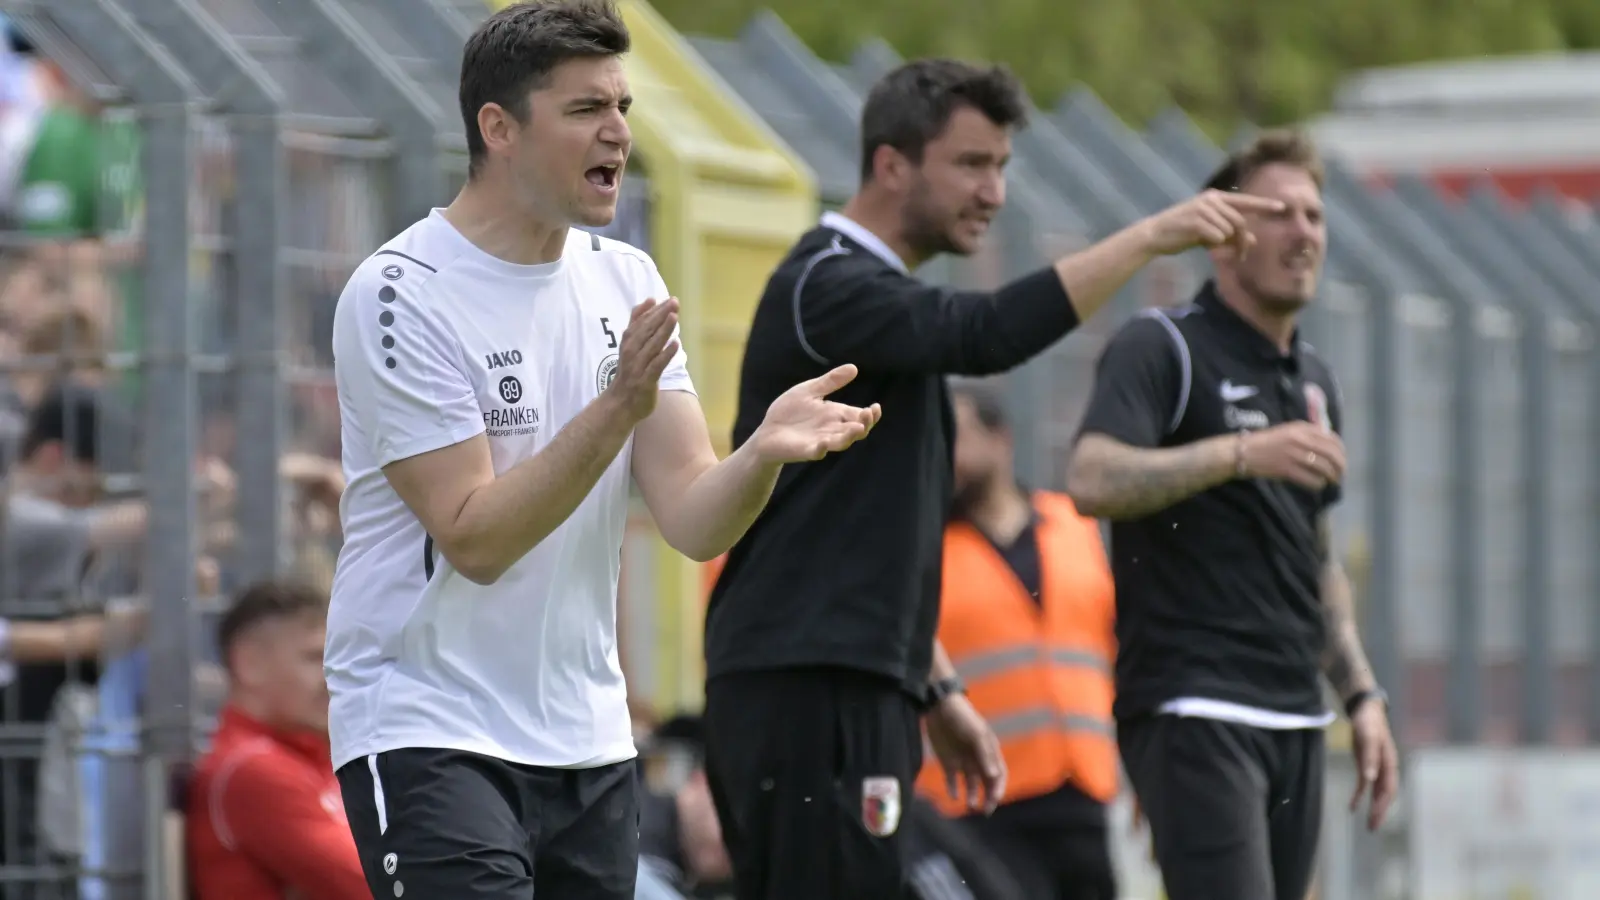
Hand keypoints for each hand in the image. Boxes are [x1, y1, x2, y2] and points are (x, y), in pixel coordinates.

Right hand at [608, 297, 680, 421]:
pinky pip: (656, 366)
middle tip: (674, 303)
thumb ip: (638, 322)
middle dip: (660, 316)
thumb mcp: (631, 344)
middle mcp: (631, 352)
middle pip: (646, 331)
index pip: (641, 322)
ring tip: (674, 317)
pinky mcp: (645, 381)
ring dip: (663, 331)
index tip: (668, 299)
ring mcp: (638, 367)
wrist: (620, 403)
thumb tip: (650, 300)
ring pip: (651, 346)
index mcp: (628, 341)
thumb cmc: (630, 370)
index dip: (654, 310)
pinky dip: (665, 355)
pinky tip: (675, 344)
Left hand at [749, 364, 881, 462]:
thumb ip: (830, 382)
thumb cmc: (789, 411)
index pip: (859, 416)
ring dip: (850, 436)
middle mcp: (832, 430)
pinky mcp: (805, 450)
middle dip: (865, 424)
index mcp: (835, 415)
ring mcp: (820, 441)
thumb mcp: (810, 390)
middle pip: (856, 430)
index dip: (871, 415)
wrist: (767, 431)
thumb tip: (854, 368)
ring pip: (841, 442)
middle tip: (869, 414)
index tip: (875, 407)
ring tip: (858, 428)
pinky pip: (817, 452)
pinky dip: (821, 448)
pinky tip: (824, 442)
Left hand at [925, 693, 1006, 813]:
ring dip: (972, 796)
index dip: (999, 788)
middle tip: (985, 811)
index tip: (995, 799)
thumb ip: (985, 756)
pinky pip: (952, 782)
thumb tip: (994, 777)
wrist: (938, 707)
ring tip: (970, 805)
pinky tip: (954, 796)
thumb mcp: (976, 735)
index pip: (999, 774)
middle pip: (986, 783)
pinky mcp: (947, 763)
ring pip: (970, 785)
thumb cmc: (962, 718)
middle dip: (988, 798)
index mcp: (989, 752)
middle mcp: (977, 759)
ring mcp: (962, 761)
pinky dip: (953, 790)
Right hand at [1143, 189, 1285, 256]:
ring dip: (1224, 244)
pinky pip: (1217, 237)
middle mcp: (1211, 200)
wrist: (1155, 235)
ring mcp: (1203, 208)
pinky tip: (1200, 244)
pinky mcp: (1196, 221)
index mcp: (1215, 198)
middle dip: (1242, 241)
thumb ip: (1230, 233)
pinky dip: (1212, 245)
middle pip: (1240, 222)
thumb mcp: (1209, 232)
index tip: (1282, 207)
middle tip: (1240, 257)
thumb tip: (1254, 240)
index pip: (1245, 201)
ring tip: (1212, 249)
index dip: (1264, 204)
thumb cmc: (1182, 233)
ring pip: (1229, 231)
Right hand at [1238, 421, 1345, 490]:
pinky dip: (1318, 484)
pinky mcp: (1287, 470)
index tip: (1342, 458)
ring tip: (1331, 481)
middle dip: (1340, 466)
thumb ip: (1307, 435)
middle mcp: (1300, 439)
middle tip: (1341, 474)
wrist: (1244, 452)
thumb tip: (1328, 446)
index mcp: (1302, 428)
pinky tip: (1317, 485)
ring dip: (1331, 476)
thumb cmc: (1266, 442)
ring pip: (1324, 467)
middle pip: (1331, 454)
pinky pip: (1311, 479)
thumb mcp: (1288, 431)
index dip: (1341, 450)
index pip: (1331, 438)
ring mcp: (1294, 455)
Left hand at [1349, 699, 1399, 830]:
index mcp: (1390, 763)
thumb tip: (1370, 780)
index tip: (1374, 816)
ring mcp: (1377, 767)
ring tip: (1369, 825)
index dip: (1382, 804)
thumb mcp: (1367, 737)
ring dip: (1373, 808)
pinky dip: (1360, 796)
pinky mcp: (1367, 765)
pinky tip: (1353, 806)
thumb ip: (1369, 758)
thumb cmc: (1368, 722)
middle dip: (1379, 811)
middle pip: (1384, 794)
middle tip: (1372, 828)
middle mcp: (1386, 768)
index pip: (1388, 789)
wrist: (1364, 710)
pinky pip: (1365, 785)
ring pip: (1377, 792)